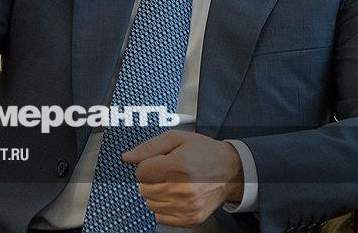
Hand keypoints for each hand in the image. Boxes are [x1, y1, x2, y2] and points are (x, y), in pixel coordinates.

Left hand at [122, 131, 244, 227]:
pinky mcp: (190, 218)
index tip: (160, 162)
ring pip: (150, 203)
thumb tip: (127, 158)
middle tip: (169, 172)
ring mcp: (187, 206)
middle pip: (143, 189)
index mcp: (179, 165)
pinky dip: (165, 206)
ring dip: (157, 193)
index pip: (141, 172)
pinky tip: (177, 195)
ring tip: (174, 183)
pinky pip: (160, 217)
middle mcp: (183, 188)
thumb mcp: (176, 139)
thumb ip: (148, 147)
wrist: (230, 171)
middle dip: (151, 179)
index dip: (148, 165)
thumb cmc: (203, 152)